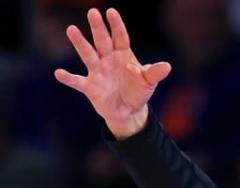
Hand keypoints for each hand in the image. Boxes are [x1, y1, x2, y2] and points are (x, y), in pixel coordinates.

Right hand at [53, 8, 170, 138]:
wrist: (129, 111)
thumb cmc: (138, 91)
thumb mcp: (149, 82)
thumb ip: (155, 73)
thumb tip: (167, 66)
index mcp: (123, 55)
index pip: (120, 37)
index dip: (117, 26)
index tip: (111, 11)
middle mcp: (108, 60)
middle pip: (102, 41)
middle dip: (98, 28)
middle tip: (92, 12)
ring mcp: (97, 72)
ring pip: (88, 55)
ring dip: (80, 43)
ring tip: (71, 29)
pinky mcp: (90, 87)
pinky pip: (78, 82)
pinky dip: (68, 78)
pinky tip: (59, 73)